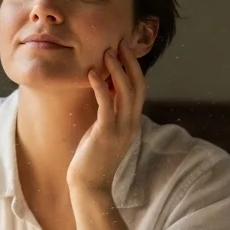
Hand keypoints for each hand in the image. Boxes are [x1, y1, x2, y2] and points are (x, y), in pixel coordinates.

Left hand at [67, 40, 145, 195]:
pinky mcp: (106, 134)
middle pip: (138, 85)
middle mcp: (131, 124)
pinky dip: (100, 86)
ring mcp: (121, 129)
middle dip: (130, 62)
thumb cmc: (92, 159)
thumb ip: (108, 113)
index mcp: (132, 122)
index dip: (134, 68)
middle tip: (120, 42)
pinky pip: (106, 104)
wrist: (90, 186)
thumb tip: (104, 92)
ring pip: (125, 92)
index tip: (124, 50)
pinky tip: (92, 73)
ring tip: (107, 52)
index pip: (139, 89)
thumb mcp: (103, 132)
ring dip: (117, 69)